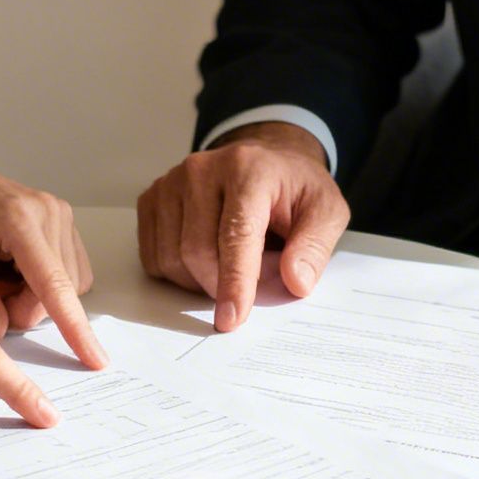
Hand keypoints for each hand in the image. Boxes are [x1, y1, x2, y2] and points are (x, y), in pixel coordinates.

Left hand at [0, 134, 105, 368]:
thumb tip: (0, 334)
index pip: (54, 284)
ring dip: (30, 294)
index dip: (75, 327)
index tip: (94, 359)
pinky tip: (6, 268)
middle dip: (23, 305)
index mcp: (17, 218)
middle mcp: (48, 212)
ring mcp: (58, 214)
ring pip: (65, 284)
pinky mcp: (58, 221)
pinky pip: (64, 270)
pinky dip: (36, 282)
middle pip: (59, 290)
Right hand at [135, 121, 349, 331]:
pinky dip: (178, 273)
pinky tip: (203, 260)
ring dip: (198, 281)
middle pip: (197, 252)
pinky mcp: (152, 197)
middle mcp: (203, 170)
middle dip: (219, 286)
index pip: (235, 235)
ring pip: (171, 258)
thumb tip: (295, 282)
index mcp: (249, 170)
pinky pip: (154, 256)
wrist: (265, 161)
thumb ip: (314, 247)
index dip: (234, 282)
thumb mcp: (326, 211)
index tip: (232, 318)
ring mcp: (171, 182)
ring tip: (228, 266)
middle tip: (247, 288)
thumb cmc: (293, 188)